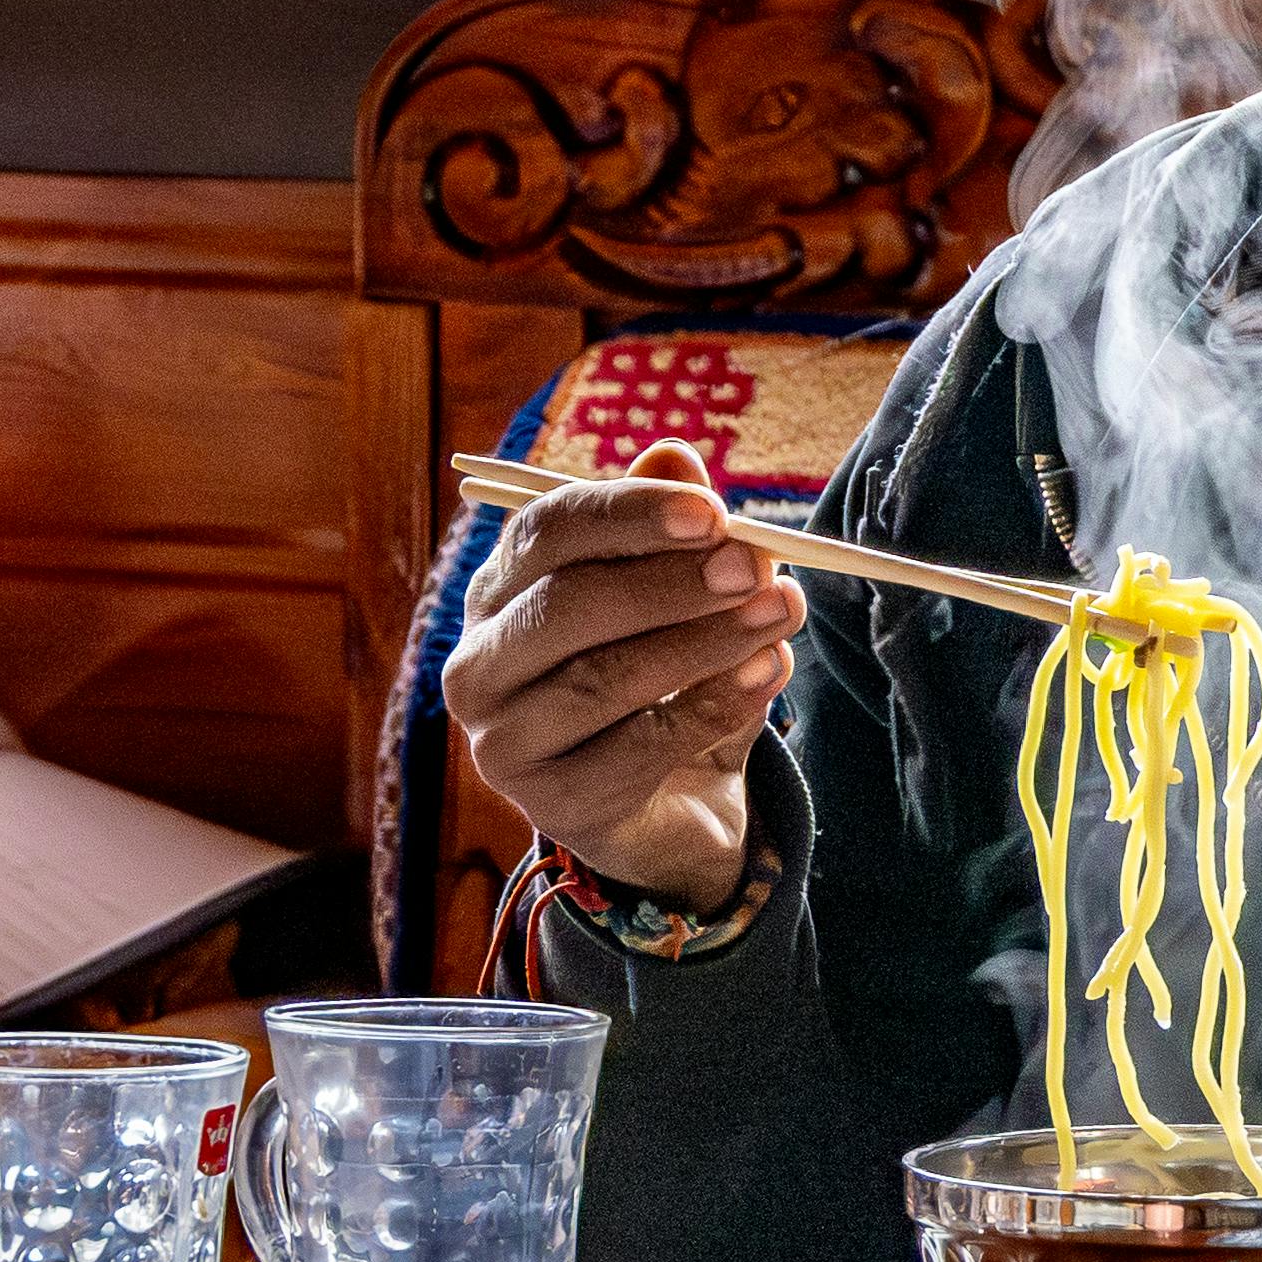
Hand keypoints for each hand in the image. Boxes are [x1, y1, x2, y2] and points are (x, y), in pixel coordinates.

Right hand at [441, 439, 802, 916]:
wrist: (669, 808)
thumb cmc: (660, 680)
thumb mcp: (673, 596)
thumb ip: (670, 530)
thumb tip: (674, 453)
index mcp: (501, 590)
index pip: (545, 532)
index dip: (628, 514)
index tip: (713, 511)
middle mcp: (480, 663)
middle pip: (566, 605)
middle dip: (670, 582)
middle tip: (755, 565)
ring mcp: (506, 742)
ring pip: (604, 679)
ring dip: (705, 641)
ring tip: (781, 613)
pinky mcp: (553, 805)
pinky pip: (639, 748)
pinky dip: (713, 705)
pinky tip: (767, 673)